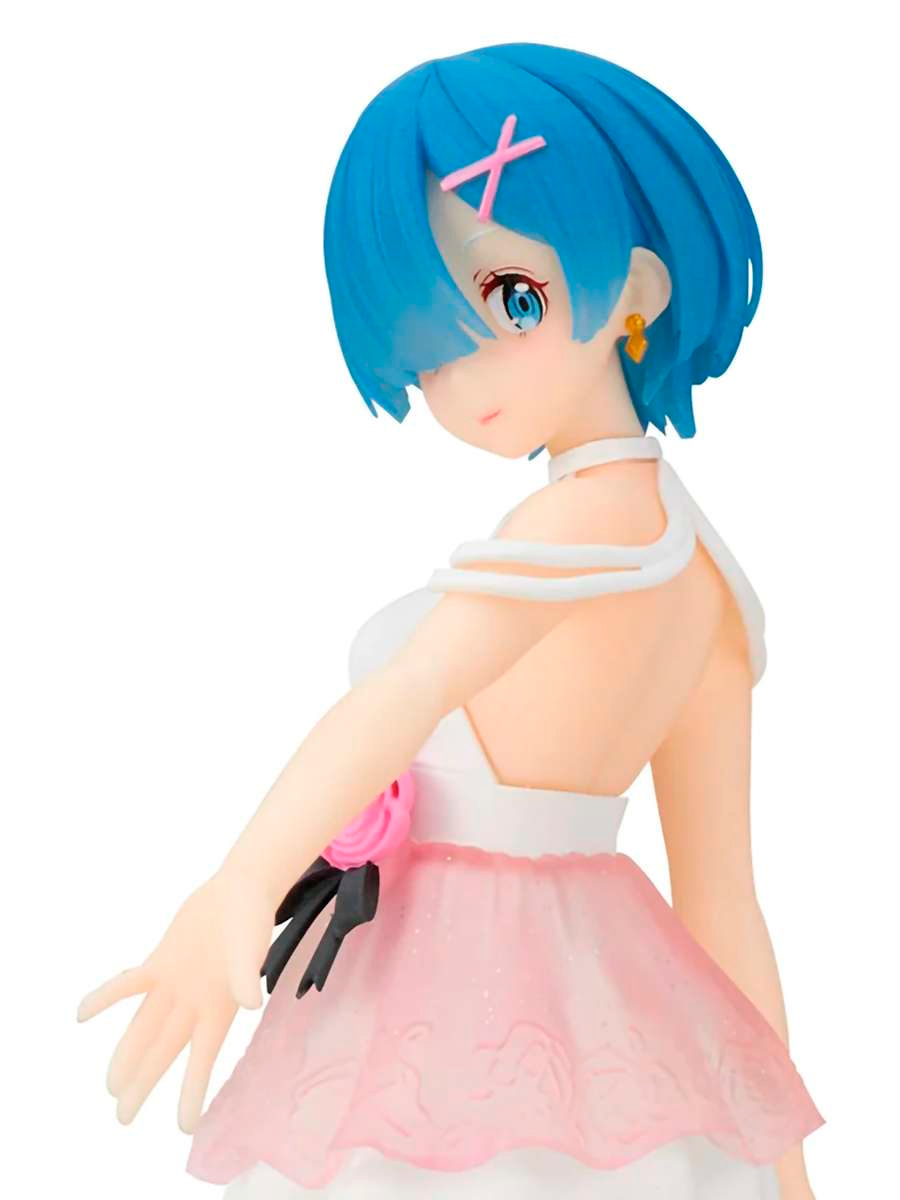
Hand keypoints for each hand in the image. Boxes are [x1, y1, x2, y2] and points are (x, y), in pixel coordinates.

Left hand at [77, 868, 273, 1131]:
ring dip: (128, 1055)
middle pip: (163, 1052)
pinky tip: (81, 1014)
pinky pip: (128, 985)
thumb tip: (250, 1001)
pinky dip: (106, 998)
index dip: (192, 1093)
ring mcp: (175, 984)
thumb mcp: (252, 949)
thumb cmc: (252, 921)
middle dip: (143, 1084)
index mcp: (218, 1009)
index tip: (184, 1127)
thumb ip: (247, 975)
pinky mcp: (162, 962)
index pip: (202, 1060)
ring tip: (112, 1087)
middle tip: (122, 1117)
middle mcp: (194, 1004)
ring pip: (144, 1027)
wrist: (240, 889)